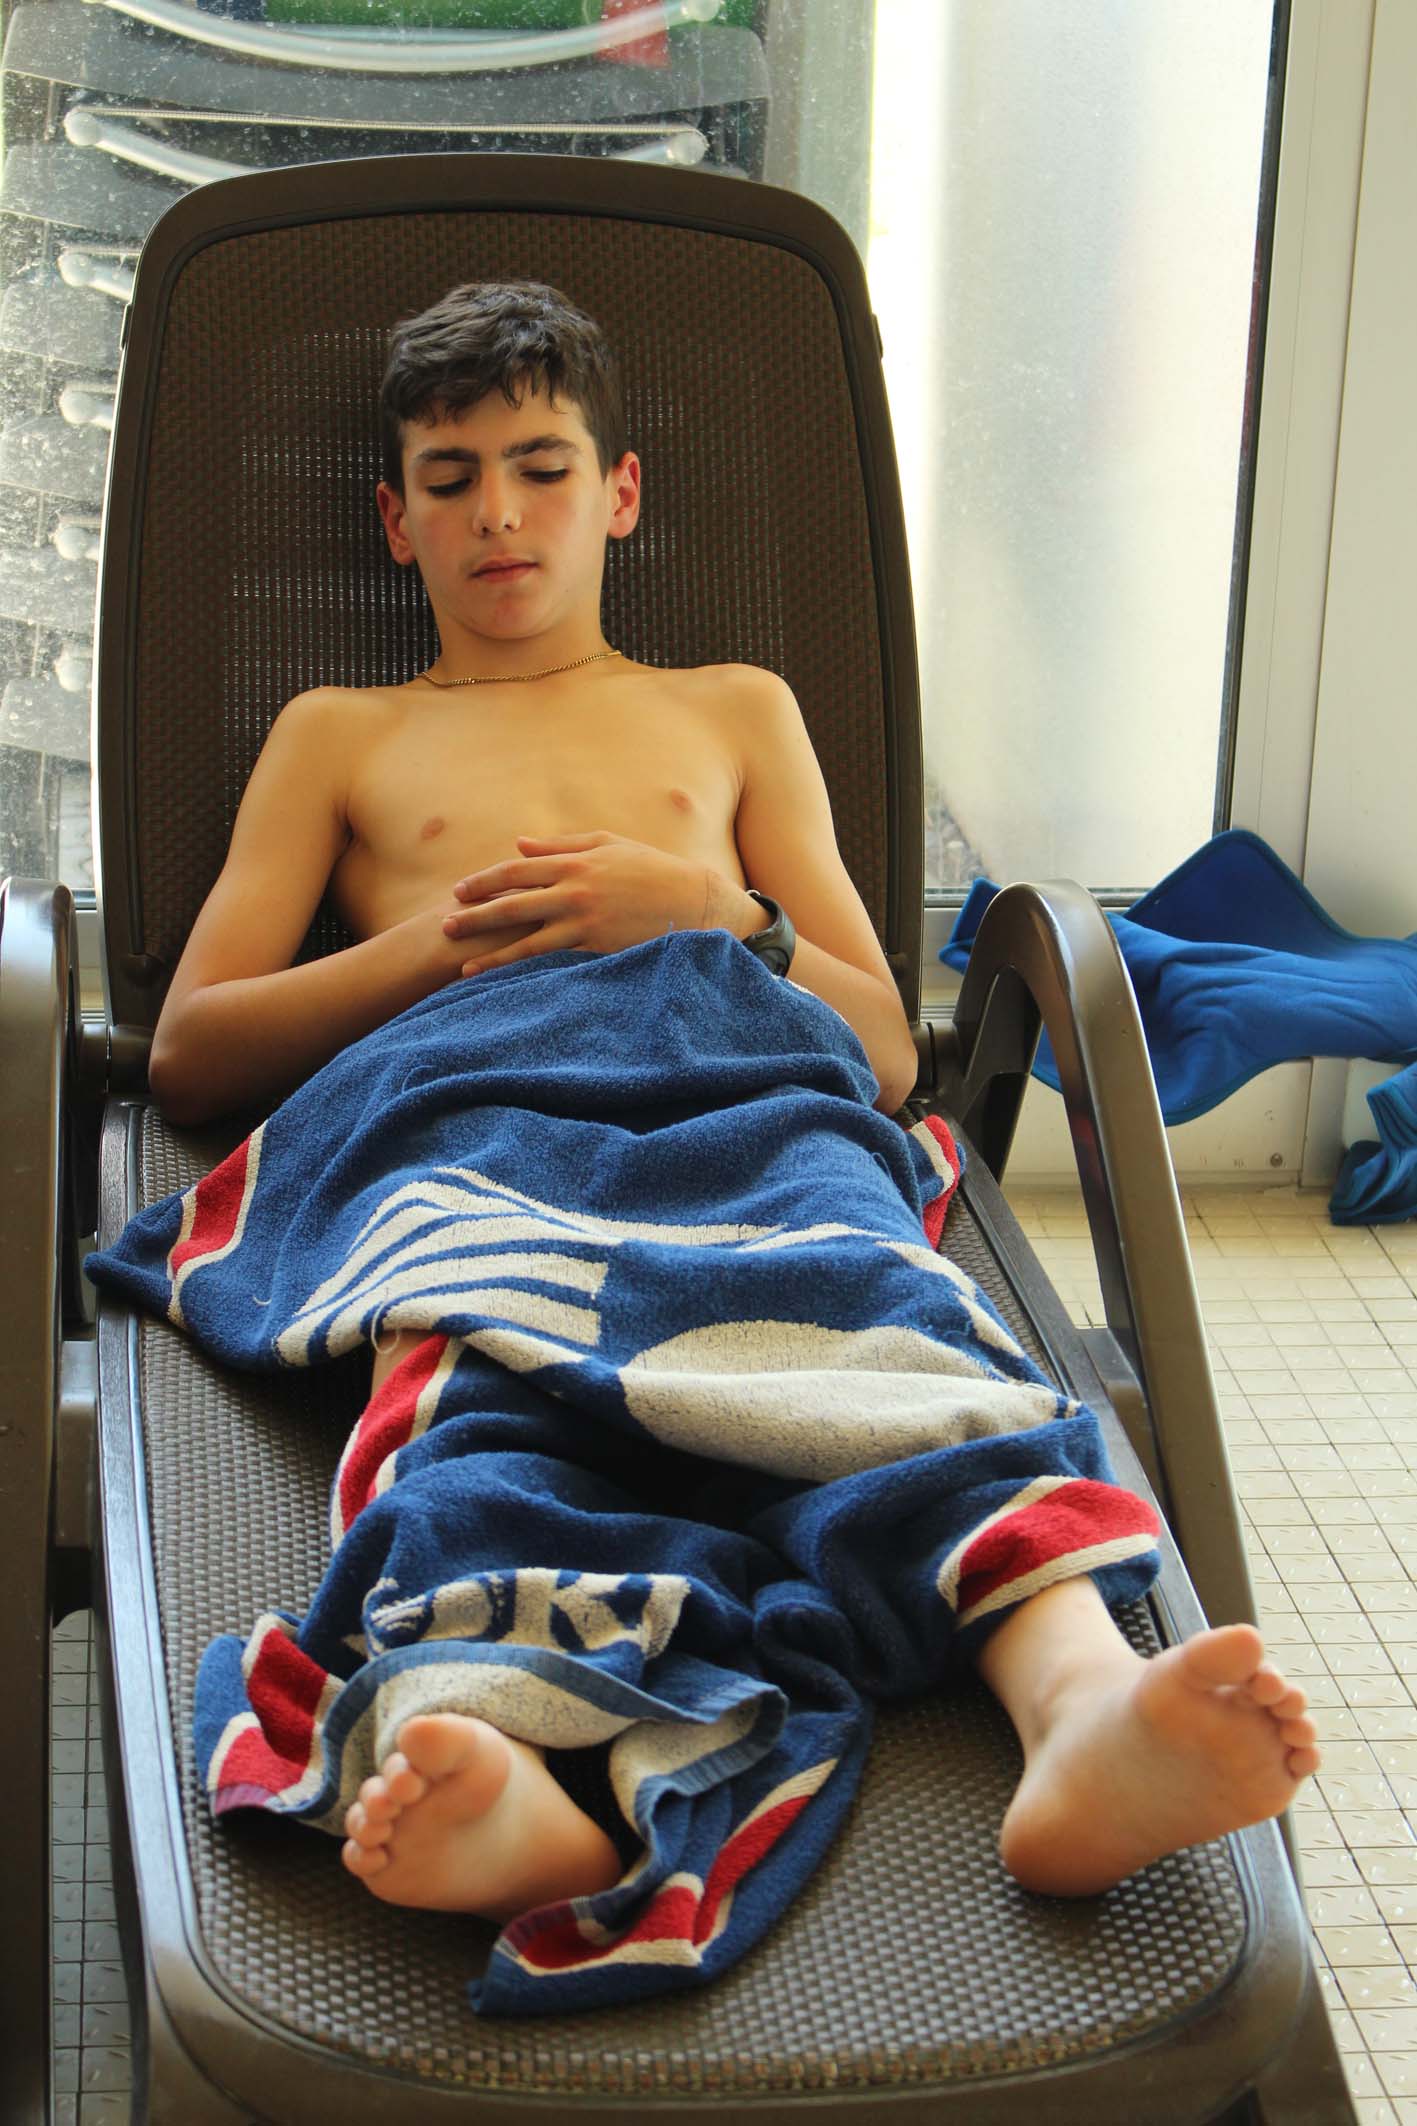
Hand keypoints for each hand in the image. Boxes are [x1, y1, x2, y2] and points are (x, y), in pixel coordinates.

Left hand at [442, 831, 718, 975]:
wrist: (693, 900)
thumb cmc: (650, 869)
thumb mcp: (608, 845)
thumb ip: (561, 844)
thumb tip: (519, 844)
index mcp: (575, 861)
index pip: (517, 870)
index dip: (485, 881)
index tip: (458, 891)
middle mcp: (574, 889)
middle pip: (512, 901)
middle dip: (474, 914)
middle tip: (444, 925)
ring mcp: (584, 919)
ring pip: (526, 937)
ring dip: (490, 950)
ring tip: (460, 963)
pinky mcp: (597, 945)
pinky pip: (551, 959)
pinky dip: (523, 968)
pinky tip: (502, 978)